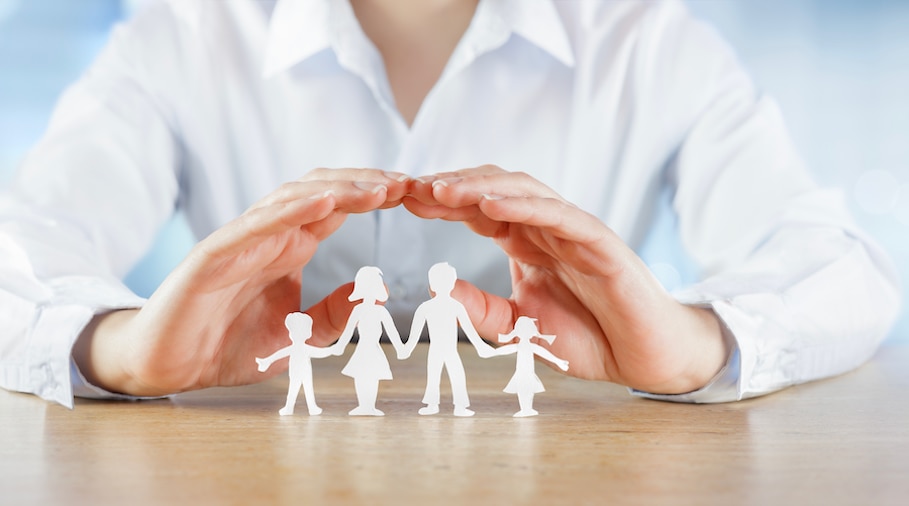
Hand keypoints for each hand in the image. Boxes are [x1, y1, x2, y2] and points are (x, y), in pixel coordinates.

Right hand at [72, 169, 409, 395]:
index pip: (336, 208)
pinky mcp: (213, 256)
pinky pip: (254, 226)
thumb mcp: (299, 336)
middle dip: (364, 183)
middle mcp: (269, 235)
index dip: (373, 196)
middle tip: (406, 183)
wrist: (169, 365)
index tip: (412, 193)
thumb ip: (335, 314)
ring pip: (291, 199)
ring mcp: (240, 240)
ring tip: (376, 188)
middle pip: (321, 191)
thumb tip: (379, 292)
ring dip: (336, 190)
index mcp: (289, 247)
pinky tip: (321, 202)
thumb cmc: (228, 345)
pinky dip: (288, 211)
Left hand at [404, 166, 725, 393]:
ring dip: (478, 187)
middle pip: (493, 190)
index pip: (477, 211)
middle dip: (449, 186)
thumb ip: (481, 309)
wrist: (645, 357)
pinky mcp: (600, 243)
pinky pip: (559, 215)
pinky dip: (525, 205)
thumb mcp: (518, 327)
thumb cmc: (590, 338)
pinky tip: (491, 203)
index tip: (400, 200)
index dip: (439, 203)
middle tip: (407, 187)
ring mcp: (574, 231)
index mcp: (526, 243)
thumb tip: (437, 290)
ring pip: (523, 192)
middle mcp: (547, 229)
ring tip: (439, 189)